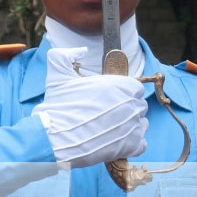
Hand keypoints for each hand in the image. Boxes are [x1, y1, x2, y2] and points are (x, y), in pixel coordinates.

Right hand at [32, 46, 148, 168]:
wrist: (54, 138)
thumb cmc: (57, 107)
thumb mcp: (58, 74)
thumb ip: (67, 55)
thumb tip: (81, 50)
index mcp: (120, 86)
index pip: (135, 88)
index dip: (125, 93)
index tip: (112, 99)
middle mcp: (130, 104)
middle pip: (139, 105)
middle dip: (127, 109)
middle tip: (108, 115)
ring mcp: (133, 126)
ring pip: (142, 123)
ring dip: (131, 125)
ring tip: (111, 129)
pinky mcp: (132, 145)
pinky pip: (142, 143)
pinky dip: (132, 143)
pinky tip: (117, 141)